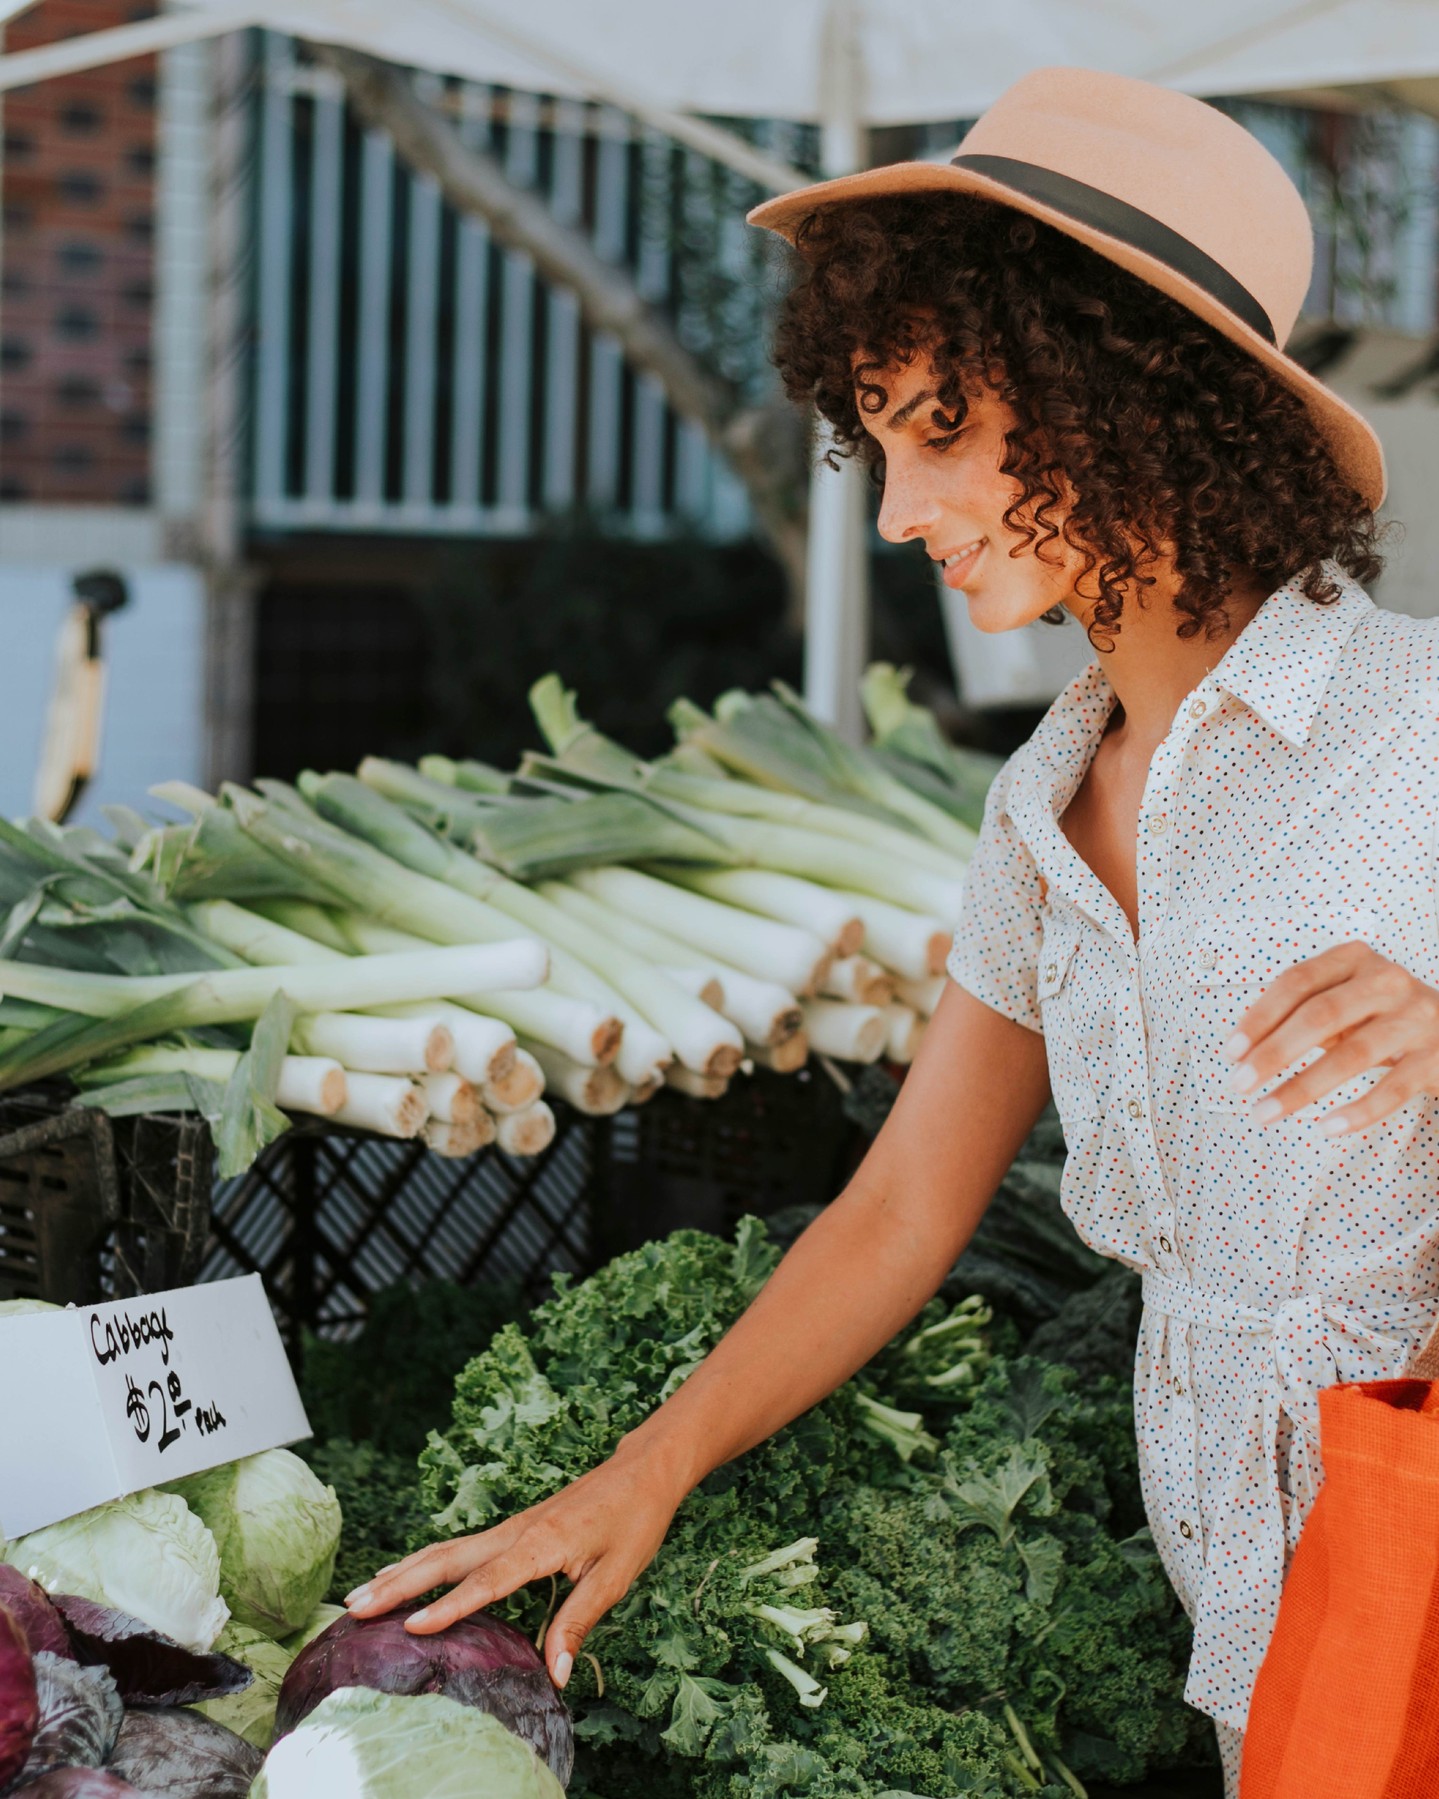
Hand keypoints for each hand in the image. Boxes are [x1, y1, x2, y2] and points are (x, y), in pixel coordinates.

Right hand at [341, 1442, 685, 1688]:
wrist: (642, 1471)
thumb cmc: (634, 1521)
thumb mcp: (616, 1576)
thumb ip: (579, 1622)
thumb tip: (555, 1676)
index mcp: (539, 1545)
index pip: (485, 1582)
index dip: (449, 1607)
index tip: (410, 1628)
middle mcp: (515, 1532)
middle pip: (446, 1559)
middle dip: (399, 1584)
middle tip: (355, 1607)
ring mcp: (511, 1527)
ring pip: (445, 1550)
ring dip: (402, 1571)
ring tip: (360, 1593)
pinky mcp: (514, 1528)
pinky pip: (459, 1546)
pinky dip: (424, 1560)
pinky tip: (406, 1570)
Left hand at [1225, 939, 1438, 1135]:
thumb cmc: (1382, 1017)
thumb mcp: (1344, 1003)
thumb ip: (1302, 1014)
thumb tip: (1244, 1050)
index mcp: (1356, 959)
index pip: (1297, 982)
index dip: (1260, 1017)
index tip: (1230, 1052)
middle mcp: (1388, 981)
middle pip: (1320, 1015)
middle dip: (1273, 1053)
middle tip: (1239, 1085)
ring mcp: (1417, 1018)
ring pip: (1353, 1054)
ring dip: (1302, 1088)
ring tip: (1265, 1113)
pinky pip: (1395, 1088)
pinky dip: (1358, 1111)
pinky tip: (1326, 1127)